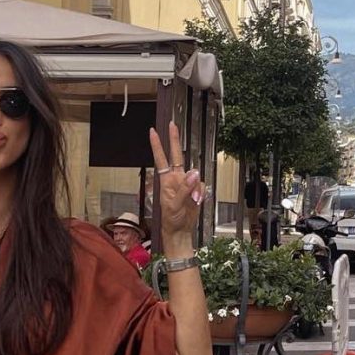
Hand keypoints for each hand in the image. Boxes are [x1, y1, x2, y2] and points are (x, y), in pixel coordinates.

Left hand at [149, 121, 206, 239]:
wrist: (181, 229)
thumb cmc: (172, 218)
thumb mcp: (174, 204)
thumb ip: (184, 189)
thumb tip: (193, 173)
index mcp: (166, 181)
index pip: (161, 159)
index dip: (157, 145)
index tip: (153, 132)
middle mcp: (175, 178)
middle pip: (176, 156)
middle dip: (175, 140)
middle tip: (173, 125)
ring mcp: (186, 183)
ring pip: (195, 175)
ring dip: (196, 187)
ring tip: (192, 200)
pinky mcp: (195, 189)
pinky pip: (201, 185)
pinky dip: (201, 193)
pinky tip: (197, 201)